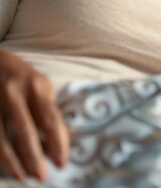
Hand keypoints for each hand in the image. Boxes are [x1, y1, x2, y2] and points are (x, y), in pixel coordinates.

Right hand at [0, 50, 68, 179]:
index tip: (61, 162)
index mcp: (36, 86)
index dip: (57, 144)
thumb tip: (55, 142)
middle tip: (42, 175)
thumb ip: (47, 110)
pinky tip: (4, 165)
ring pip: (1, 138)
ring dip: (12, 161)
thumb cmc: (23, 78)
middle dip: (34, 157)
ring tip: (22, 175)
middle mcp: (14, 93)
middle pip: (25, 132)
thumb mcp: (40, 86)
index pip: (50, 120)